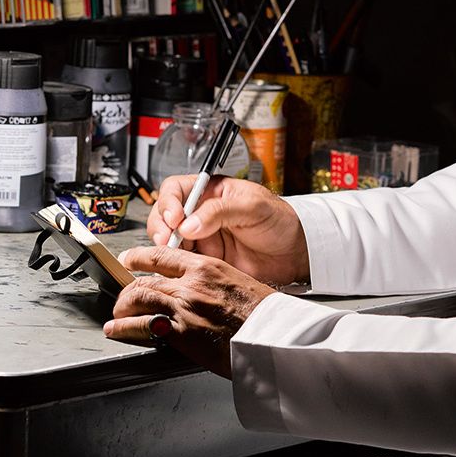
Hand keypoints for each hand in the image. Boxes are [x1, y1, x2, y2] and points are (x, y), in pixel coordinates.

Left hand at [104, 246, 278, 376]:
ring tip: (116, 316)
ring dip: (123, 307)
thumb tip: (202, 293)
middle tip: (122, 296)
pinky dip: (125, 327)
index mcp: (208, 267)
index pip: (163, 256)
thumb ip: (214, 284)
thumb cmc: (267, 316)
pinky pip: (143, 326)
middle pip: (145, 279)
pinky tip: (118, 330)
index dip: (140, 257)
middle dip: (127, 289)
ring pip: (139, 298)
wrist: (276, 337)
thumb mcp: (240, 284)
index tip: (130, 260)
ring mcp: (184, 307)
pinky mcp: (181, 333)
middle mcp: (192, 284)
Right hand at [145, 174, 309, 286]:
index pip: (176, 190)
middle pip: (165, 214)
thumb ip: (220, 212)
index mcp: (211, 192)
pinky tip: (182, 266)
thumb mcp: (252, 207)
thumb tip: (189, 224)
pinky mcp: (205, 260)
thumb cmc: (279, 221)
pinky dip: (176, 264)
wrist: (294, 253)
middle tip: (167, 240)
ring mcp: (201, 238)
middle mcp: (201, 213)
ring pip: (169, 239)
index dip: (169, 202)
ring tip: (175, 254)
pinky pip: (182, 262)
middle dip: (160, 226)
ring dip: (166, 247)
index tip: (175, 218)